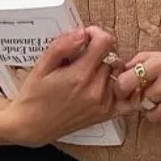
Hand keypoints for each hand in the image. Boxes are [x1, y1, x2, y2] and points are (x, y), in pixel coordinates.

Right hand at [5, 26, 137, 147]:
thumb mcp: (41, 66)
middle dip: (98, 51)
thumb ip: (62, 46)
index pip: (105, 41)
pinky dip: (125, 88)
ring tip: (89, 71)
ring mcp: (104, 104)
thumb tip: (82, 33)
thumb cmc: (34, 97)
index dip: (95, 33)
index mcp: (80, 76)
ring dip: (108, 67)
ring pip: (118, 72)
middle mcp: (96, 90)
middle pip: (111, 56)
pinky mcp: (106, 114)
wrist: (31, 127)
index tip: (85, 37)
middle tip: (81, 57)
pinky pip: (130, 98)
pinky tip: (112, 84)